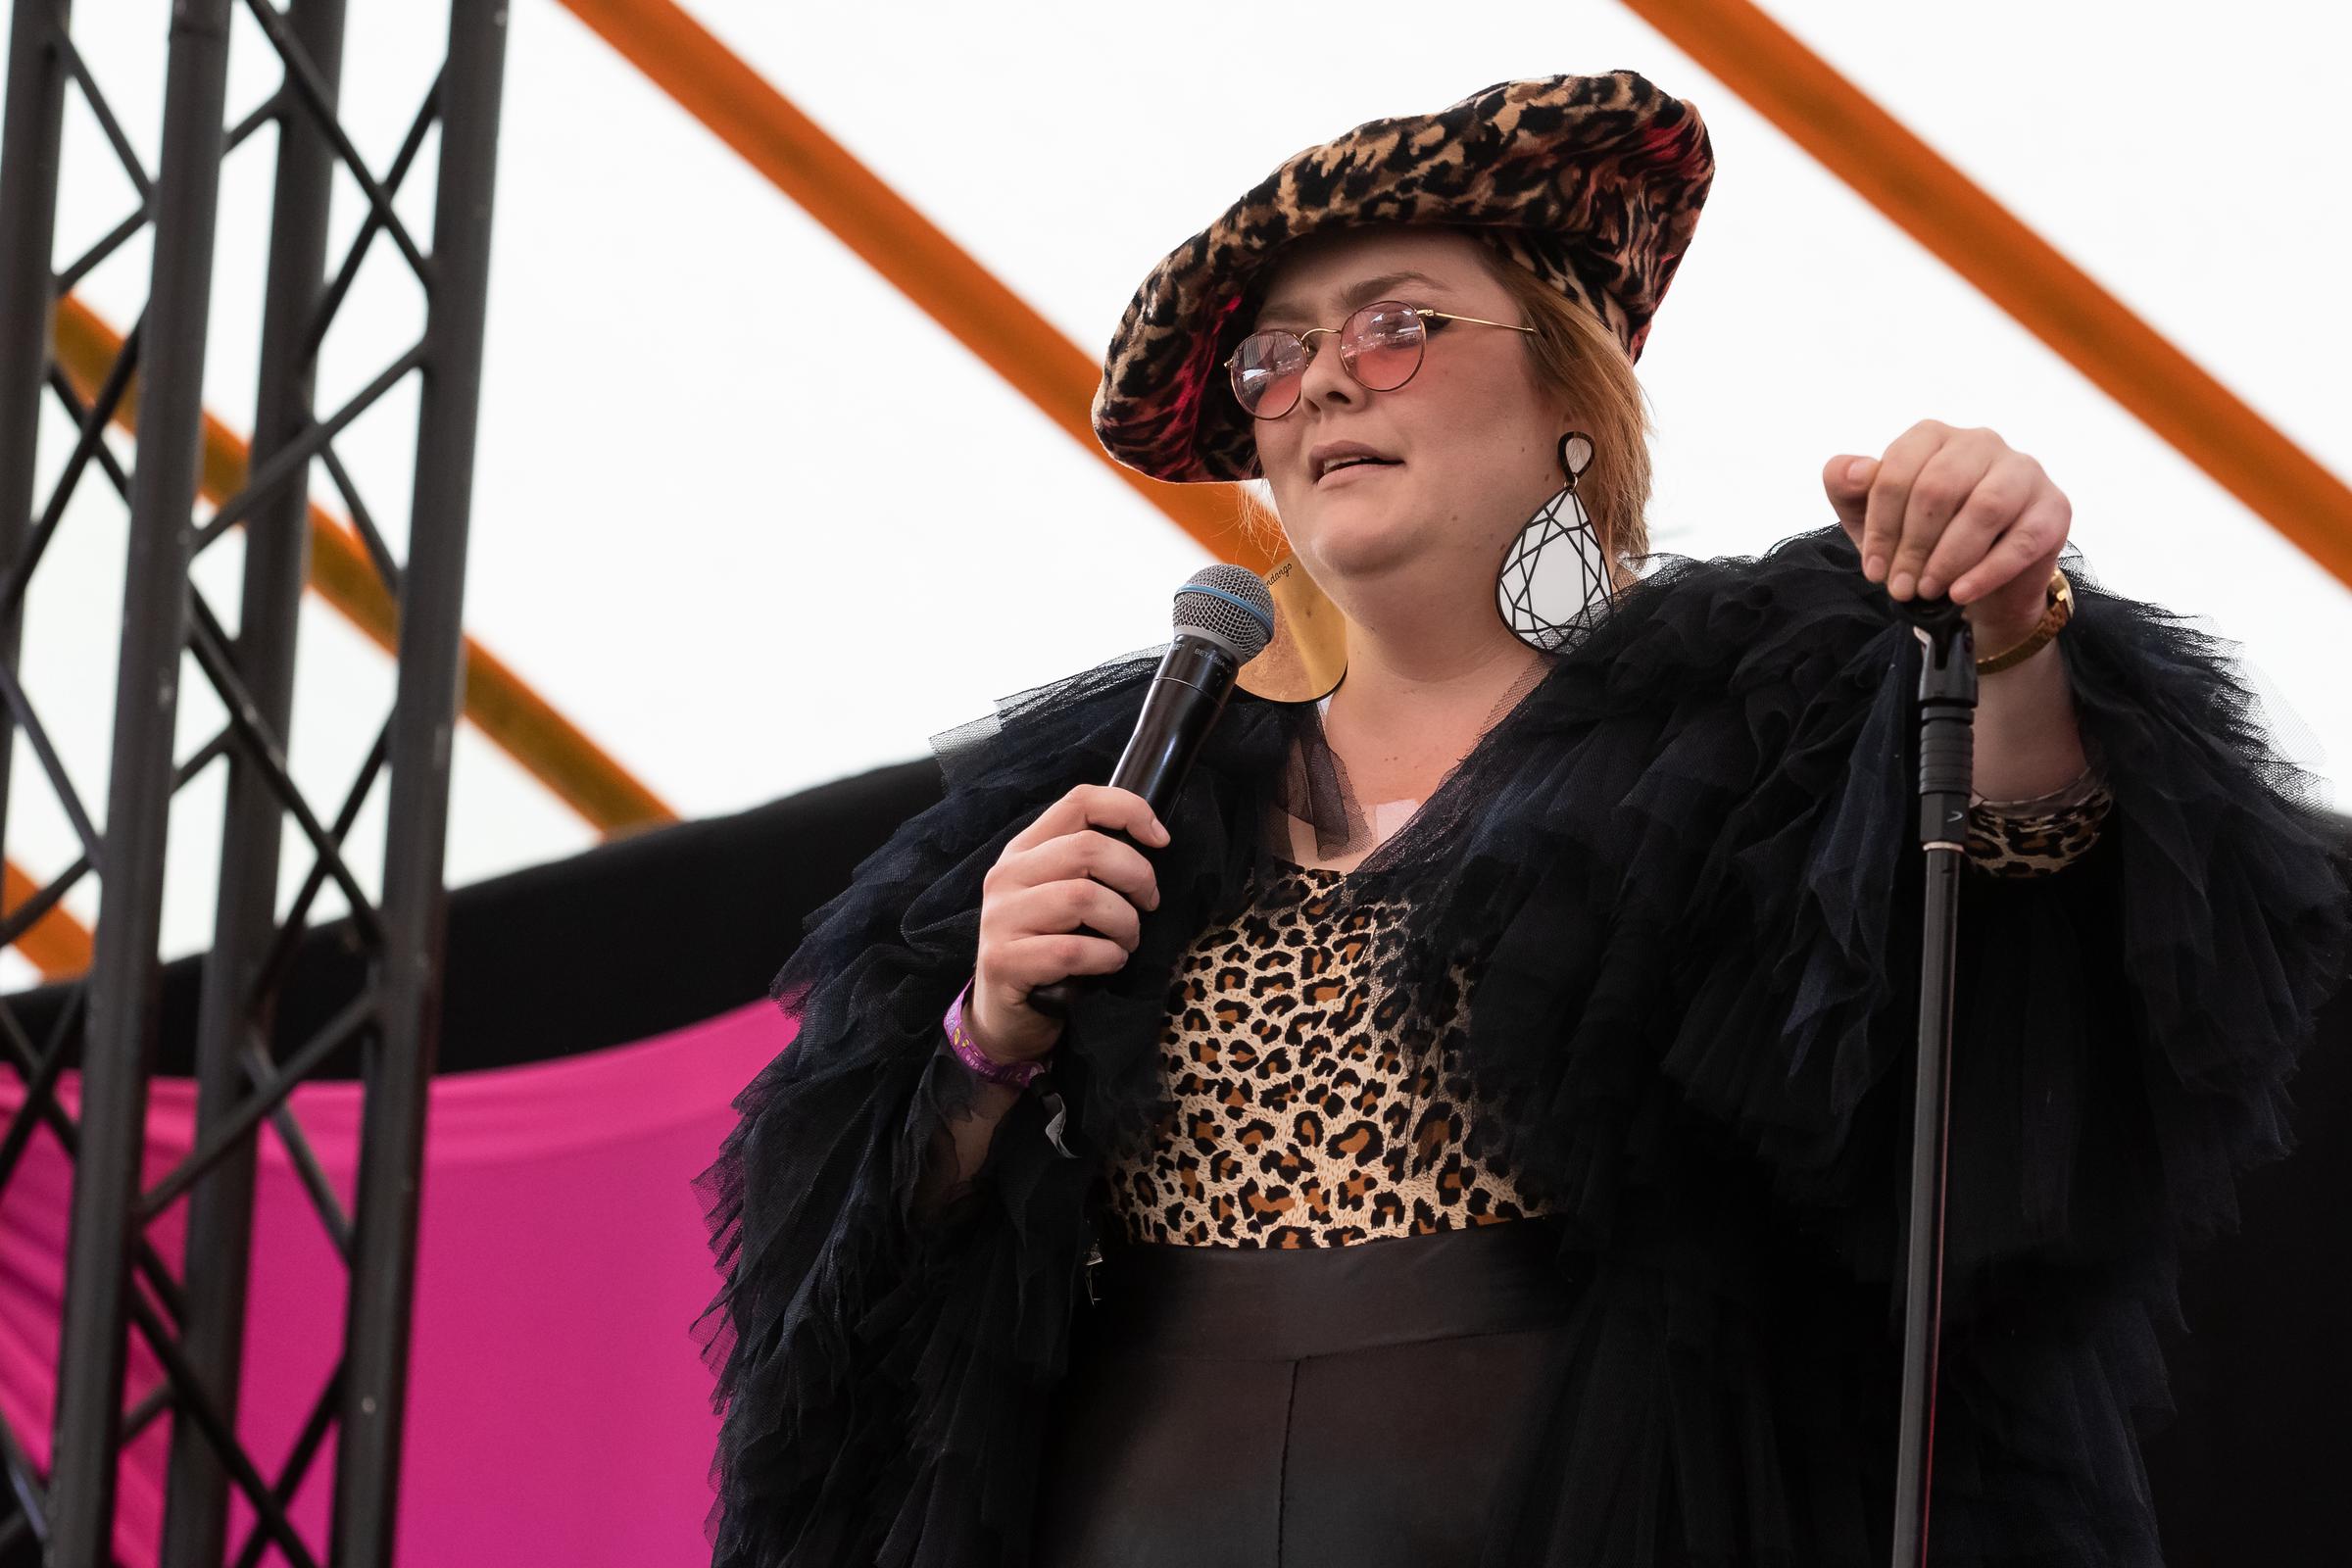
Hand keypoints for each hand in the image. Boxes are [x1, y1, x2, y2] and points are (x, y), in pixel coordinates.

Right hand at [969, 784, 1166, 1065]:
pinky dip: (1106, 958)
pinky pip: (1073, 950)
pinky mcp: (1003, 960)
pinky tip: (1109, 964)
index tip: (1161, 840)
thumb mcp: (1065, 897)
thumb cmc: (1050, 949)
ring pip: (1083, 898)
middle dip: (1136, 877)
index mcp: (1025, 850)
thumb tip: (1153, 837)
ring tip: (1126, 941)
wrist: (1007, 1015)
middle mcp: (1007, 875)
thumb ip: (1091, 864)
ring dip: (1123, 924)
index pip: (1080, 801)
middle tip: (1147, 906)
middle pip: (1088, 848)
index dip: (1129, 810)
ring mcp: (1001, 917)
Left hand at [1822, 421, 2071, 651]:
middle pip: (1938, 488)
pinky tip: (1960, 594)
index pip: (1897, 471)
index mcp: (1933, 437)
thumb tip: (1856, 471)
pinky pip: (2022, 540)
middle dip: (1913, 546)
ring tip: (1928, 591)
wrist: (1975, 581)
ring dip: (1948, 558)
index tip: (1874, 570)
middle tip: (1901, 587)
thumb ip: (1845, 485)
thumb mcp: (1868, 516)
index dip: (1881, 526)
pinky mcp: (2053, 508)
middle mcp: (1981, 443)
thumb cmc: (1918, 538)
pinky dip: (1986, 572)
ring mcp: (2023, 471)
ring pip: (1985, 508)